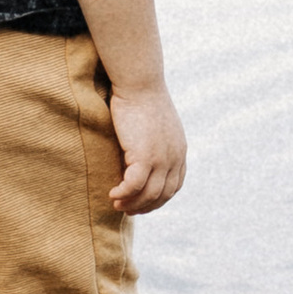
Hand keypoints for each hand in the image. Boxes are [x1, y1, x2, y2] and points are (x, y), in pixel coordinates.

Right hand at [105, 80, 186, 213]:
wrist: (140, 83)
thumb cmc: (142, 99)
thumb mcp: (156, 124)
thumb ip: (155, 141)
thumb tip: (141, 150)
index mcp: (179, 150)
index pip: (175, 185)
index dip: (158, 199)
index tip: (143, 203)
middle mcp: (174, 157)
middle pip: (163, 194)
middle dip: (145, 206)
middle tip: (127, 209)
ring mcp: (162, 158)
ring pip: (149, 194)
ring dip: (132, 204)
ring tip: (117, 204)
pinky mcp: (145, 156)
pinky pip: (134, 185)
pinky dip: (123, 193)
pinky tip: (112, 194)